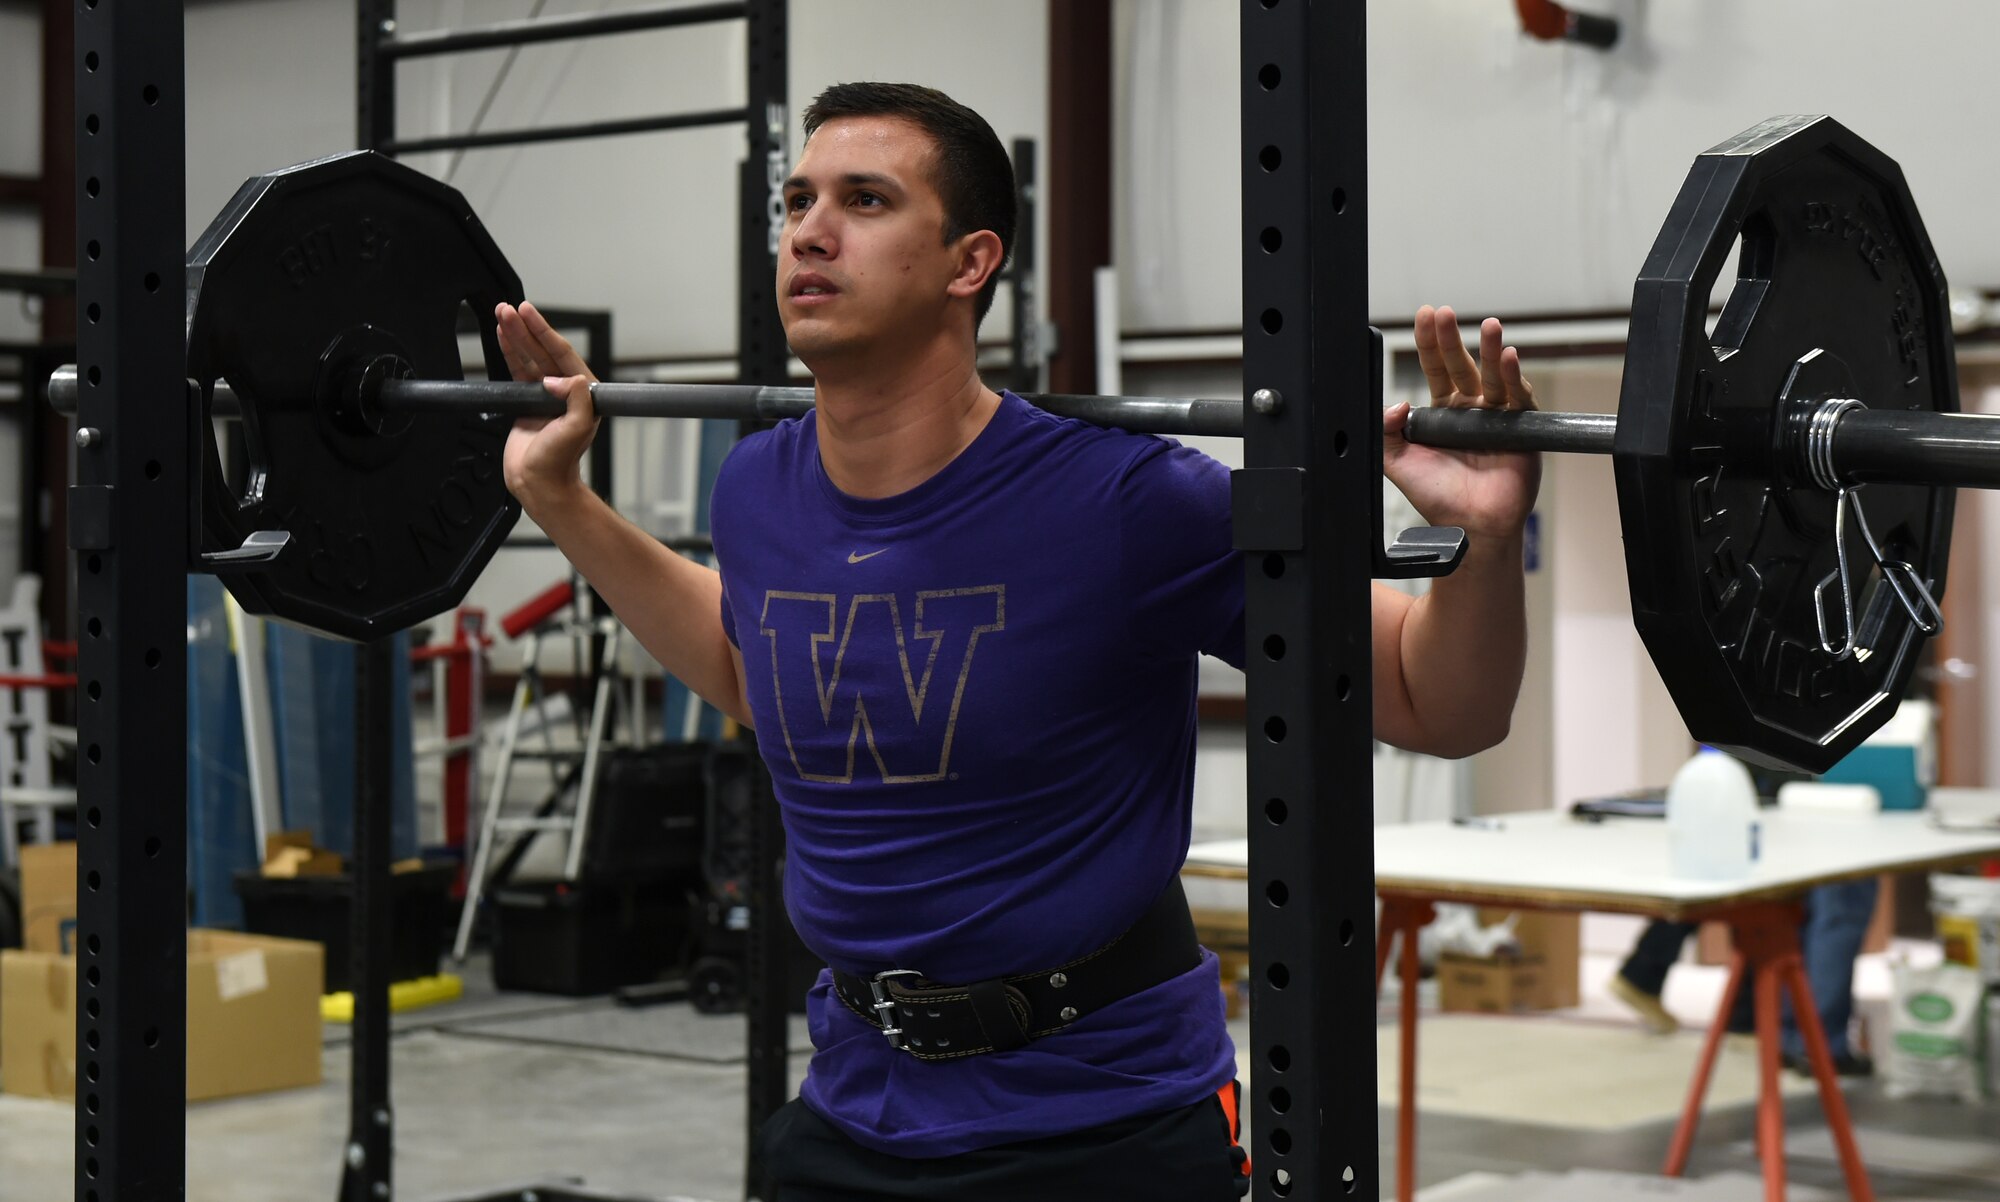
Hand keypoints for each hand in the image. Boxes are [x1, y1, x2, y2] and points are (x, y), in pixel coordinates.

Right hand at [497, 301, 599, 510]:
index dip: (545, 332)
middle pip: (543, 351)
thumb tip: (560, 378)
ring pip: (529, 357)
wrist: (538, 483)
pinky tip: (502, 336)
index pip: (563, 354)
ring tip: (501, 315)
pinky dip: (508, 353)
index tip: (530, 314)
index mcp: (583, 394)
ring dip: (515, 336)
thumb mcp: (577, 428)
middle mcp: (565, 392)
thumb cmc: (559, 462)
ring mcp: (545, 396)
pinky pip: (517, 370)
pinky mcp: (526, 402)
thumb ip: (576, 399)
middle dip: (526, 328)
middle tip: (509, 309)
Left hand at [1383, 305, 1541, 538]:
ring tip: (1490, 326)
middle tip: (1445, 314)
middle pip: (1462, 364)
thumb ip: (1386, 433)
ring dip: (1491, 349)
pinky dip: (1513, 377)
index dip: (1429, 343)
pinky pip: (1517, 397)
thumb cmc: (1437, 497)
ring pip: (1493, 375)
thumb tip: (1397, 403)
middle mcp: (1471, 410)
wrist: (1469, 526)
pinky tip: (1509, 358)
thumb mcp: (1398, 463)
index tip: (1426, 315)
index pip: (1435, 369)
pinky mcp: (1520, 428)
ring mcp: (1496, 417)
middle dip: (1452, 338)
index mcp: (1443, 413)